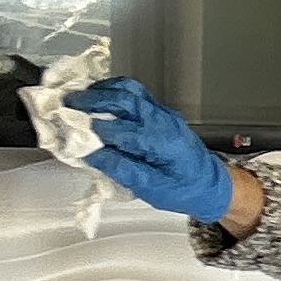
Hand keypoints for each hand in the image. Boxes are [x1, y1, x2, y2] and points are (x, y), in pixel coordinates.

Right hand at [68, 78, 236, 224]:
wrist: (212, 184)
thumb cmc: (186, 190)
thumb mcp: (152, 189)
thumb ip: (121, 170)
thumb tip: (92, 155)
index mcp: (163, 142)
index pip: (121, 130)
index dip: (93, 130)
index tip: (70, 131)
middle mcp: (164, 121)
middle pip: (125, 99)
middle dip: (93, 99)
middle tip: (68, 103)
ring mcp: (164, 113)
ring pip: (131, 90)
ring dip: (103, 91)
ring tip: (79, 98)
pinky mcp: (161, 113)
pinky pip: (135, 95)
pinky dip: (114, 93)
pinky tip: (99, 100)